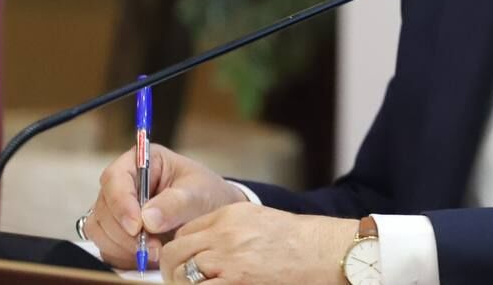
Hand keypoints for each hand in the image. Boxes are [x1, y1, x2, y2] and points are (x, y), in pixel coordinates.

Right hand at [83, 143, 245, 268]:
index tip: (136, 226)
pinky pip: (106, 247)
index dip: (121, 203)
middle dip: (126, 232)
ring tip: (156, 251)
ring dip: (124, 247)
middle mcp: (124, 183)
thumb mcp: (199, 194)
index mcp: (142, 162)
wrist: (211, 215)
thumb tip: (147, 218)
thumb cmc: (206, 195)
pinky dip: (123, 256)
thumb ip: (176, 203)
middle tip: (152, 247)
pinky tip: (147, 256)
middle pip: (104, 207)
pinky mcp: (115, 231)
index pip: (116, 178)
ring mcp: (116, 208)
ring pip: (100, 229)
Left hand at [160, 204, 356, 284]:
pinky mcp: (235, 282)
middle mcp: (224, 235)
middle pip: (175, 253)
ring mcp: (228, 260)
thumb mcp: (257, 220)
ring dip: (184, 284)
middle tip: (179, 280)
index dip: (181, 250)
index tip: (184, 262)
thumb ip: (226, 228)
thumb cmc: (295, 239)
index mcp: (229, 215)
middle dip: (172, 270)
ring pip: (183, 275)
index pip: (184, 232)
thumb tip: (199, 246)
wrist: (320, 251)